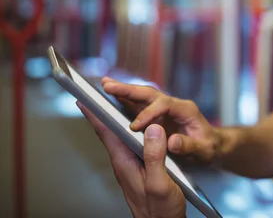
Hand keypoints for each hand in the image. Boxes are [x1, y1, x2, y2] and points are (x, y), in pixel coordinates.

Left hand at [78, 102, 185, 217]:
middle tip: (100, 93)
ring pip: (122, 136)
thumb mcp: (160, 183)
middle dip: (104, 111)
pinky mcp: (140, 168)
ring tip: (116, 102)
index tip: (85, 99)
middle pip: (111, 131)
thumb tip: (152, 129)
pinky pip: (133, 143)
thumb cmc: (160, 211)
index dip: (95, 114)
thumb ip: (155, 157)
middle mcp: (125, 162)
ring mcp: (131, 165)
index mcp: (125, 163)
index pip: (106, 133)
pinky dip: (134, 130)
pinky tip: (140, 126)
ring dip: (118, 119)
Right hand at [102, 77, 219, 164]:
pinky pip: (139, 107)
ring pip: (142, 97)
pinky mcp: (157, 116)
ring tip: (104, 85)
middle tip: (108, 86)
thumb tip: (171, 142)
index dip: (148, 113)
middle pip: (149, 93)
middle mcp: (173, 105)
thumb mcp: (204, 150)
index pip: (164, 104)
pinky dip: (125, 102)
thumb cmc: (209, 147)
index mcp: (186, 110)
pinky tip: (110, 98)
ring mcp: (164, 109)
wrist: (213, 145)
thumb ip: (189, 146)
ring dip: (123, 91)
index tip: (135, 126)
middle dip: (129, 90)